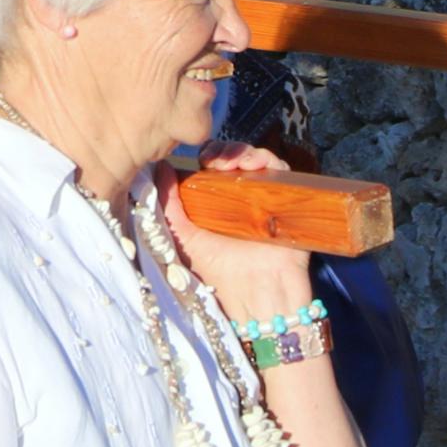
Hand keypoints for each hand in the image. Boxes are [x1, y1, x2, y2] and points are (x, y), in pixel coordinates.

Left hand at [166, 145, 314, 327]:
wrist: (258, 296)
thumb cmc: (221, 273)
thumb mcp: (186, 238)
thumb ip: (170, 207)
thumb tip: (159, 170)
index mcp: (219, 201)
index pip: (214, 165)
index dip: (208, 155)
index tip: (201, 159)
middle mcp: (243, 197)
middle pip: (235, 157)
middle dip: (224, 150)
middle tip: (215, 160)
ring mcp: (266, 197)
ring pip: (258, 159)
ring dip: (244, 152)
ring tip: (233, 163)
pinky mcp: (287, 201)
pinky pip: (283, 172)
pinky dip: (270, 161)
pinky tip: (256, 166)